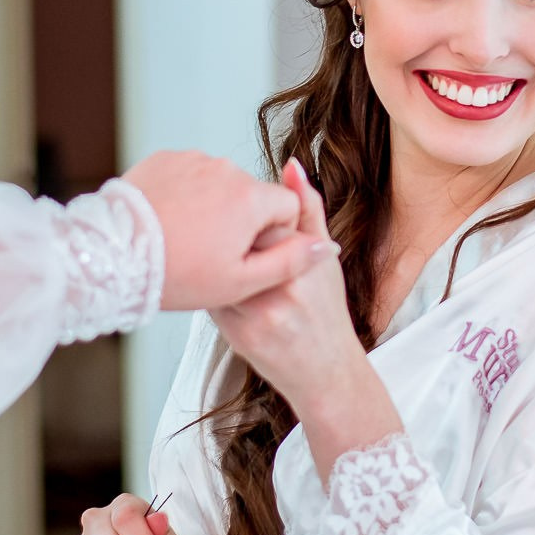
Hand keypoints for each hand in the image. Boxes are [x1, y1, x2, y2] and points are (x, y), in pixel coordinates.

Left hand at [121, 150, 337, 310]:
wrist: (114, 254)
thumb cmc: (178, 274)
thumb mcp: (240, 282)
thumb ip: (291, 261)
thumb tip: (326, 246)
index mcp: (252, 197)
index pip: (286, 210)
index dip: (271, 239)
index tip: (242, 259)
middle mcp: (227, 169)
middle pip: (253, 196)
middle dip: (241, 222)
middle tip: (208, 255)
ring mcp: (193, 159)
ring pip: (221, 185)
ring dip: (213, 207)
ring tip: (185, 239)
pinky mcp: (165, 158)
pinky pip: (190, 175)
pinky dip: (186, 195)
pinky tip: (169, 222)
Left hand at [212, 159, 403, 473]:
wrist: (322, 371)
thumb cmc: (325, 313)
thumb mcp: (326, 258)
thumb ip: (308, 209)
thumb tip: (293, 163)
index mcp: (301, 268)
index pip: (263, 223)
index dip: (256, 224)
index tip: (258, 234)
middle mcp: (277, 293)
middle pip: (237, 244)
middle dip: (232, 240)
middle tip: (238, 249)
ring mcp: (253, 316)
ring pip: (219, 269)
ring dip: (216, 260)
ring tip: (234, 271)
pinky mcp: (232, 331)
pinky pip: (208, 293)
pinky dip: (211, 284)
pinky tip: (227, 290)